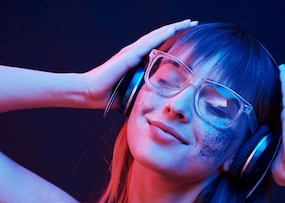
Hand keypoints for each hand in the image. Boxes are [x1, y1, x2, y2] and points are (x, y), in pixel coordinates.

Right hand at [81, 19, 197, 108]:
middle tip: (193, 22)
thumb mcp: (133, 91)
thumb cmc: (109, 95)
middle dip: (177, 28)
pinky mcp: (127, 57)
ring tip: (187, 22)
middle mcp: (135, 52)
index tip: (188, 34)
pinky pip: (147, 44)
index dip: (173, 38)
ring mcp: (131, 52)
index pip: (158, 45)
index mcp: (137, 59)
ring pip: (155, 36)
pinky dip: (160, 37)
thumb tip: (158, 98)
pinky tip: (171, 30)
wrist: (91, 93)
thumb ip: (145, 89)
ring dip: (172, 28)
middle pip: (159, 36)